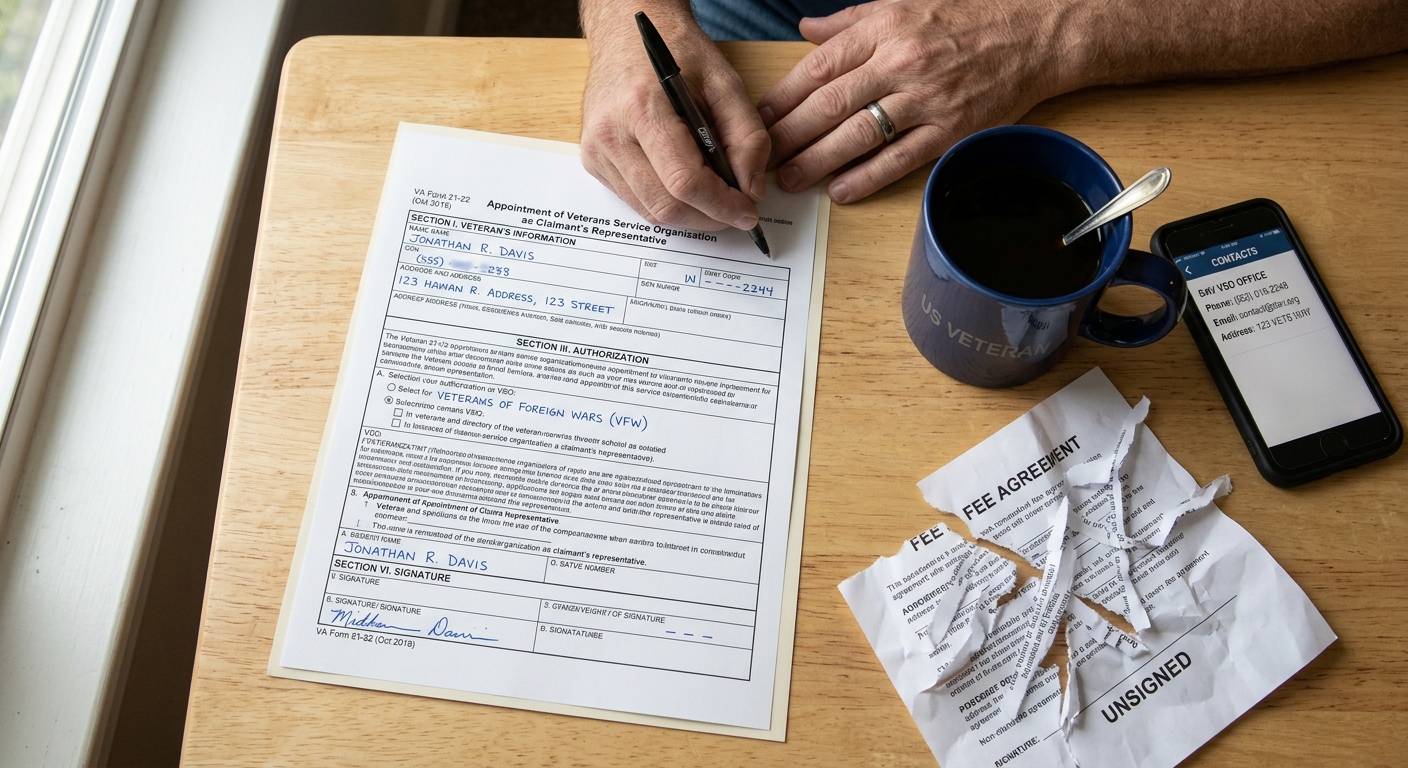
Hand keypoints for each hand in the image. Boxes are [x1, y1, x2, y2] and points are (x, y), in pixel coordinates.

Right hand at [580, 2, 770, 230]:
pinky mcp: (593, 161)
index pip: (684, 180)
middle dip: (709, 216)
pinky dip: (668, 203)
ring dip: (690, 216)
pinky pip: (636, 202)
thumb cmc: (676, 53)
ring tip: (716, 198)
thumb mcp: (726, 83)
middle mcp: (610, 133)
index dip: (721, 204)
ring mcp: (596, 151)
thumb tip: (751, 190)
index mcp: (642, 106)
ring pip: (650, 212)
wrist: (626, 34)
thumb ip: (748, 137)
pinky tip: (687, 185)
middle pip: (666, 204)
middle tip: (737, 210)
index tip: (748, 212)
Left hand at [758, 0, 1071, 202]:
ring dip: (817, 161)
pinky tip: (839, 192)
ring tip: (790, 180)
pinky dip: (866, 178)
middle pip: (830, 104)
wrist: (1034, 34)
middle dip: (789, 136)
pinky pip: (899, 159)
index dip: (782, 99)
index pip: (819, 68)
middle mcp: (901, 62)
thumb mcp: (902, 4)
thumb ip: (849, 22)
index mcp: (883, 29)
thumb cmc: (967, 18)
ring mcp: (926, 99)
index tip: (757, 121)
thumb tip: (805, 33)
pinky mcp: (950, 130)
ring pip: (858, 135)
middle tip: (761, 159)